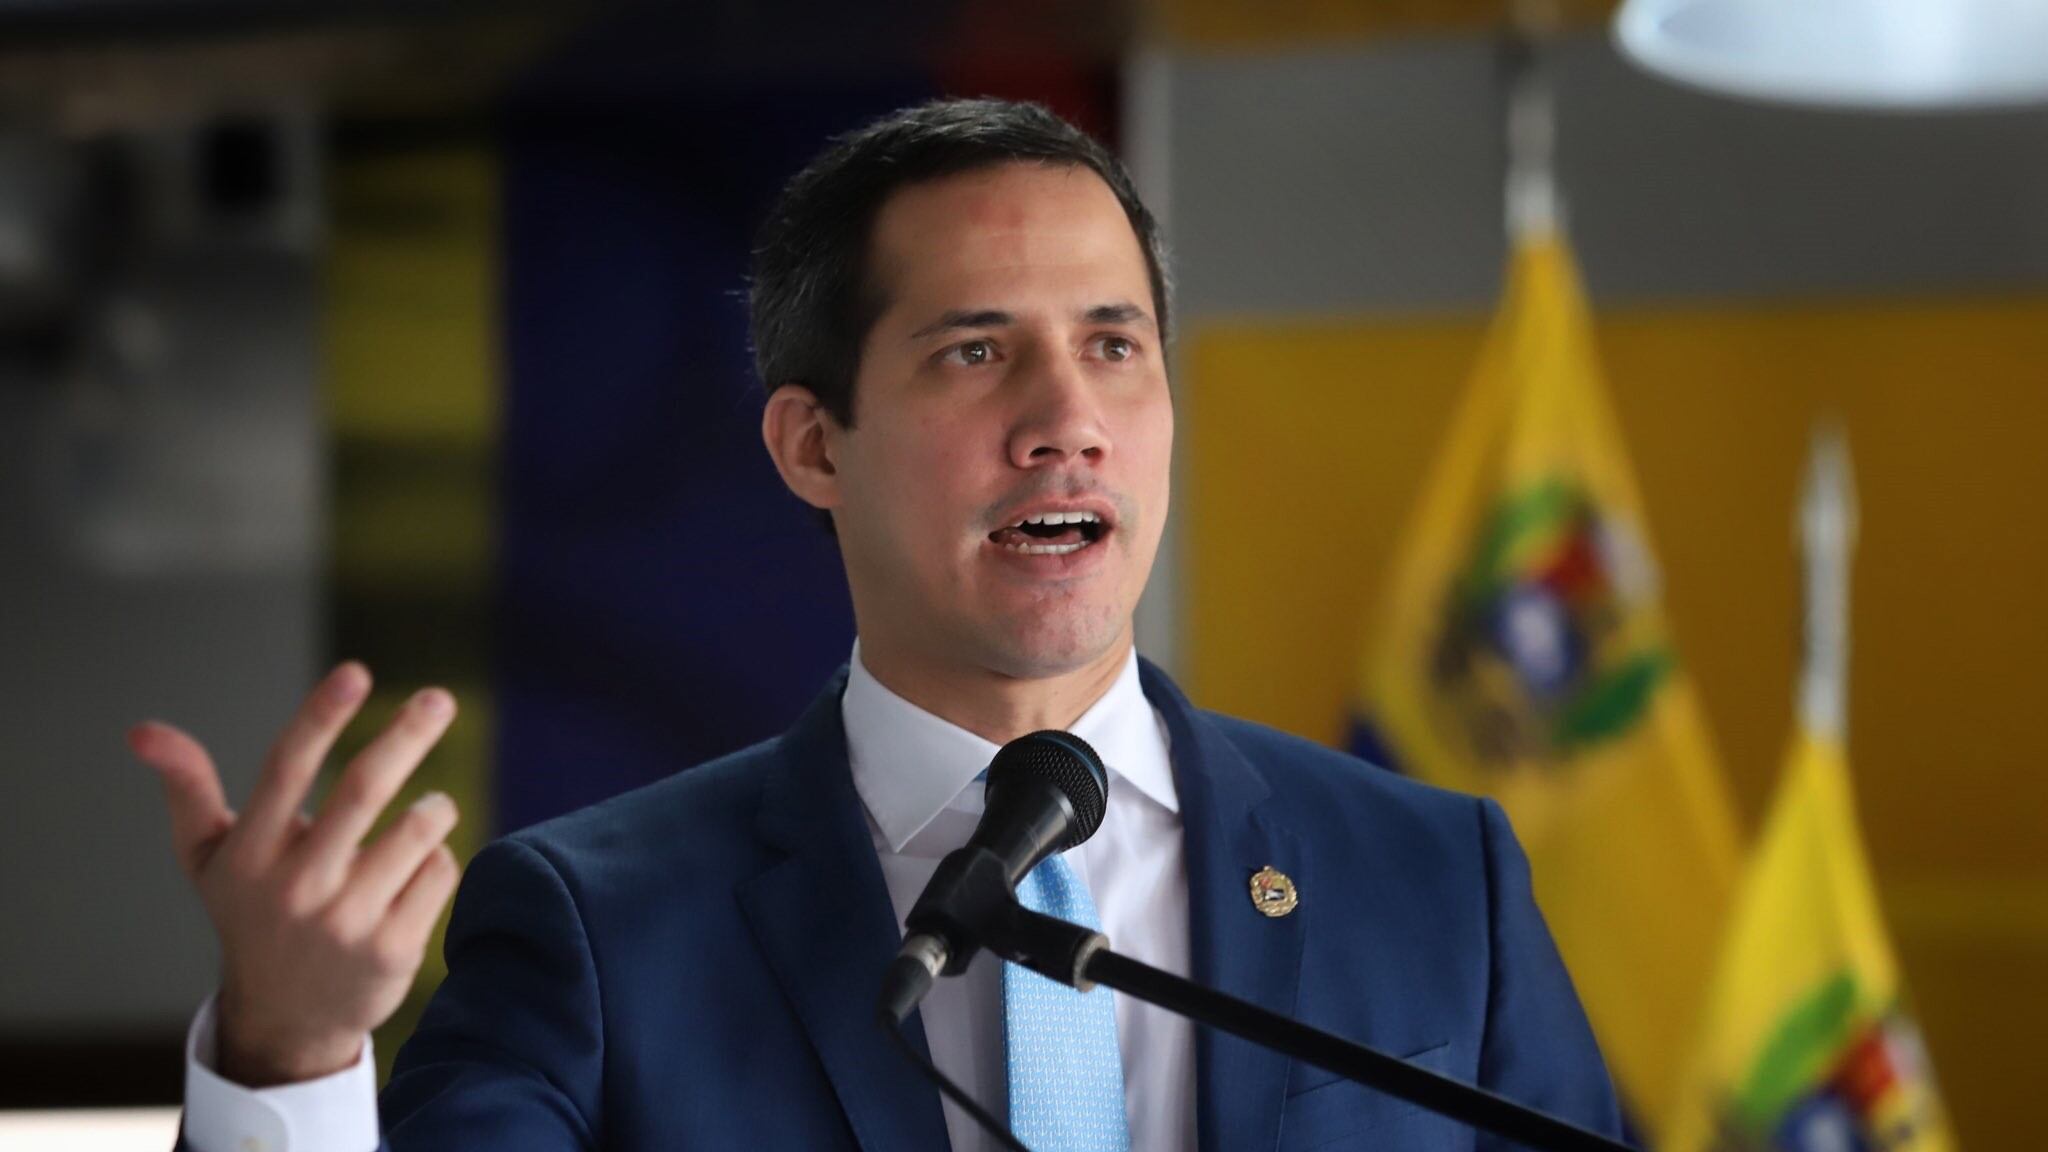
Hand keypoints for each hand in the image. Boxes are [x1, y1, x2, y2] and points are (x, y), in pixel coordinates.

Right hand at [129, 662, 463, 1086]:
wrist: (286, 1021)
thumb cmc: (252, 916)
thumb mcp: (209, 860)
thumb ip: (187, 789)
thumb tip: (142, 731)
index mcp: (250, 854)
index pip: (285, 769)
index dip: (320, 716)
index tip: (355, 672)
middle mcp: (296, 885)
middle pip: (363, 790)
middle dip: (407, 735)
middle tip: (438, 699)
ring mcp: (347, 920)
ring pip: (417, 830)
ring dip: (433, 807)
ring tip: (427, 808)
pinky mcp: (392, 950)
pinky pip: (440, 872)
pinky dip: (437, 859)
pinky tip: (416, 873)